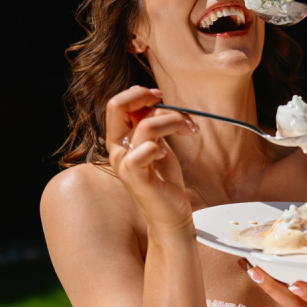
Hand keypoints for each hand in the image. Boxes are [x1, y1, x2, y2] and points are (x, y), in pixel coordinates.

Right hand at [106, 86, 197, 236]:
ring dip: (173, 121)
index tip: (159, 96)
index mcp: (120, 139)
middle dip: (143, 96)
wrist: (171, 212)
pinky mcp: (137, 179)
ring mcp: (125, 165)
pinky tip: (166, 154)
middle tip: (165, 101)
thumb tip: (151, 102)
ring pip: (145, 126)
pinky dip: (157, 147)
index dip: (137, 93)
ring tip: (189, 129)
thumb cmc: (164, 178)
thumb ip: (150, 125)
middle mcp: (117, 150)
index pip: (116, 104)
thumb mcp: (158, 144)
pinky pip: (140, 155)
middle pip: (116, 107)